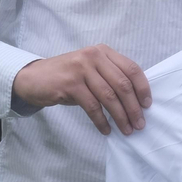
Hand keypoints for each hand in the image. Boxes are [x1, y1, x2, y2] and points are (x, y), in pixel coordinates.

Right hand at [12, 44, 152, 134]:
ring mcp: (81, 69)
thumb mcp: (91, 70)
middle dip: (133, 107)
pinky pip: (92, 107)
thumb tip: (135, 101)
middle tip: (139, 124)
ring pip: (109, 97)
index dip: (143, 88)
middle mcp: (93, 57)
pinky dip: (101, 121)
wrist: (34, 78)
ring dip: (120, 116)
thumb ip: (110, 77)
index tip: (148, 105)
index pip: (131, 69)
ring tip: (126, 130)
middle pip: (122, 85)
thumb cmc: (68, 77)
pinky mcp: (70, 84)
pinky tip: (106, 130)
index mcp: (103, 52)